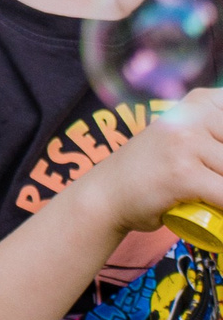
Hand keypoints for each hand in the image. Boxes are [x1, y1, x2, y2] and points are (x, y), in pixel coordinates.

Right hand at [73, 90, 222, 234]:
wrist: (107, 193)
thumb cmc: (154, 170)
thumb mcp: (186, 138)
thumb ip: (216, 134)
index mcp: (200, 102)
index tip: (221, 161)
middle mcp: (192, 116)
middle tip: (216, 175)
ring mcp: (185, 143)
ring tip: (211, 193)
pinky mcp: (182, 174)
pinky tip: (218, 216)